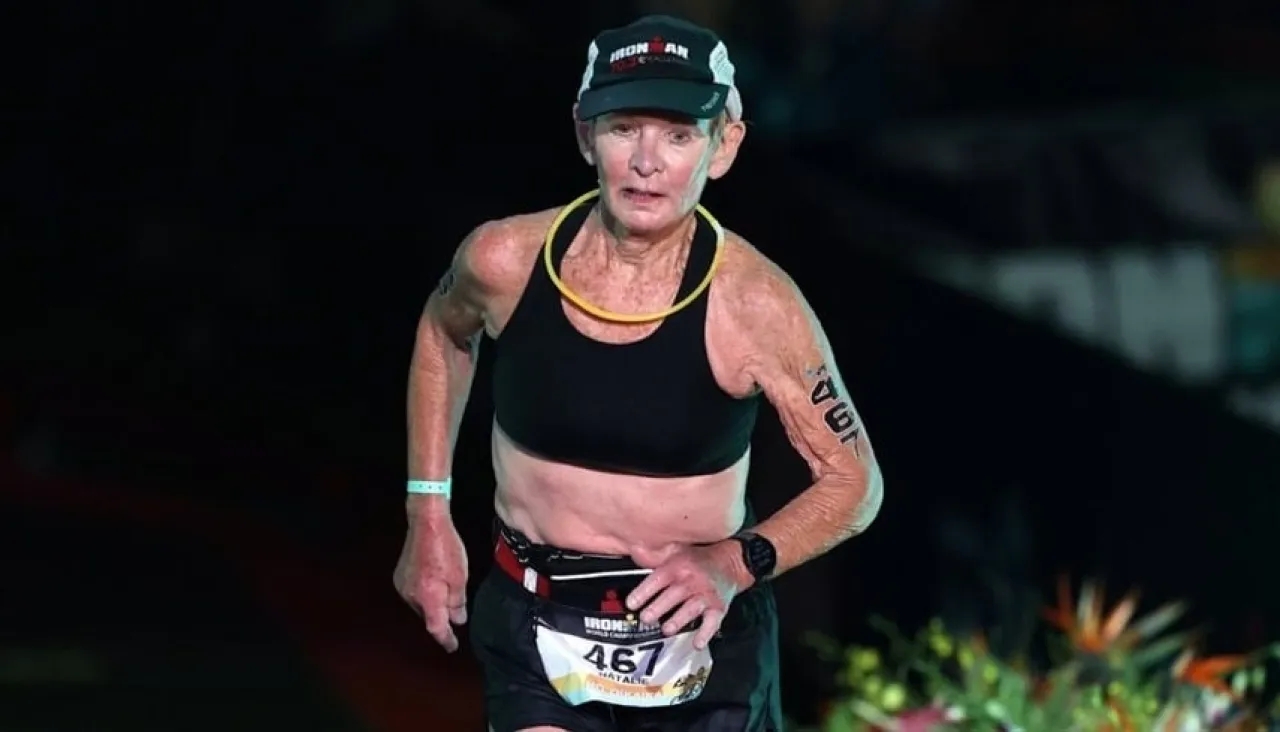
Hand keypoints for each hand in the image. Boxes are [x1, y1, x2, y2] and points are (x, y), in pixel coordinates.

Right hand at [393, 517, 468, 651]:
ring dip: (433, 603)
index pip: (436, 628)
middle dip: (441, 617)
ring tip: (447, 590)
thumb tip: (457, 620)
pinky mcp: (400, 575)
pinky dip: (426, 592)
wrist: (425, 522)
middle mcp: (411, 596)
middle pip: (428, 616)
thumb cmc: (445, 547)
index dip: (445, 639)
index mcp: (427, 598)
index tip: (452, 646)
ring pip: (421, 604)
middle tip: (456, 612)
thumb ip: (457, 602)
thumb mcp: (459, 576)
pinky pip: (415, 592)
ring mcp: (403, 585)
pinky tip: (434, 581)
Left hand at [625, 541, 751, 649]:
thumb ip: (653, 555)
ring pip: (691, 608)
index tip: (631, 603)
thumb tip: (634, 548)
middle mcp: (692, 580)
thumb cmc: (698, 559)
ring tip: (667, 629)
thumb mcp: (675, 551)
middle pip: (674, 595)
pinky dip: (705, 633)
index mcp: (678, 566)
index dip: (644, 592)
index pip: (658, 579)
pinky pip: (712, 621)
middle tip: (646, 618)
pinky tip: (697, 643)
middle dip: (658, 607)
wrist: (730, 561)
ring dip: (679, 620)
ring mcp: (706, 594)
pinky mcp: (718, 607)